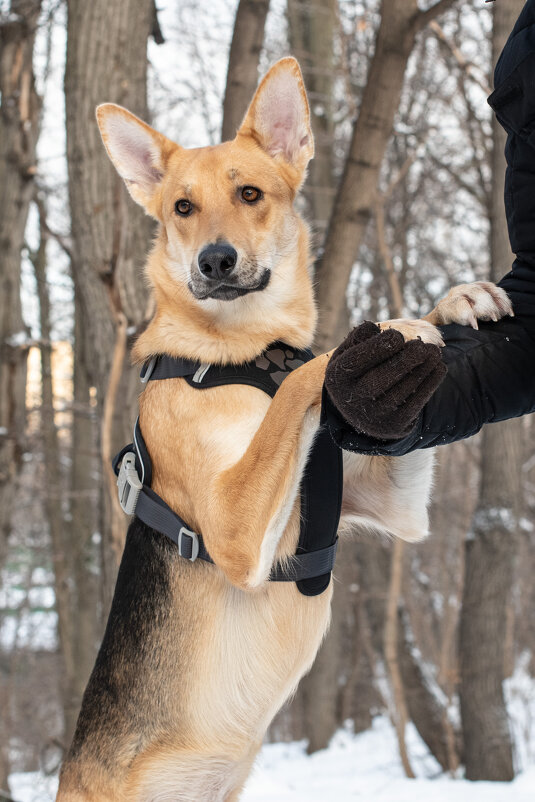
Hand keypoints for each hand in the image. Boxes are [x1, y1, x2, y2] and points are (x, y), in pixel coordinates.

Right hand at [324, 321, 446, 439]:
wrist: (362, 411)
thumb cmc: (359, 370)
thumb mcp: (351, 352)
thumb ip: (359, 337)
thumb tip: (373, 328)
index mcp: (337, 378)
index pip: (356, 360)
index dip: (379, 347)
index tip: (397, 336)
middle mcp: (351, 400)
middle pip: (380, 379)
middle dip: (404, 360)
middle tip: (422, 346)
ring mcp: (373, 417)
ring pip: (402, 391)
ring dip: (423, 369)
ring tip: (434, 351)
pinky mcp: (394, 426)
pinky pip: (416, 403)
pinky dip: (430, 383)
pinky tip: (438, 367)